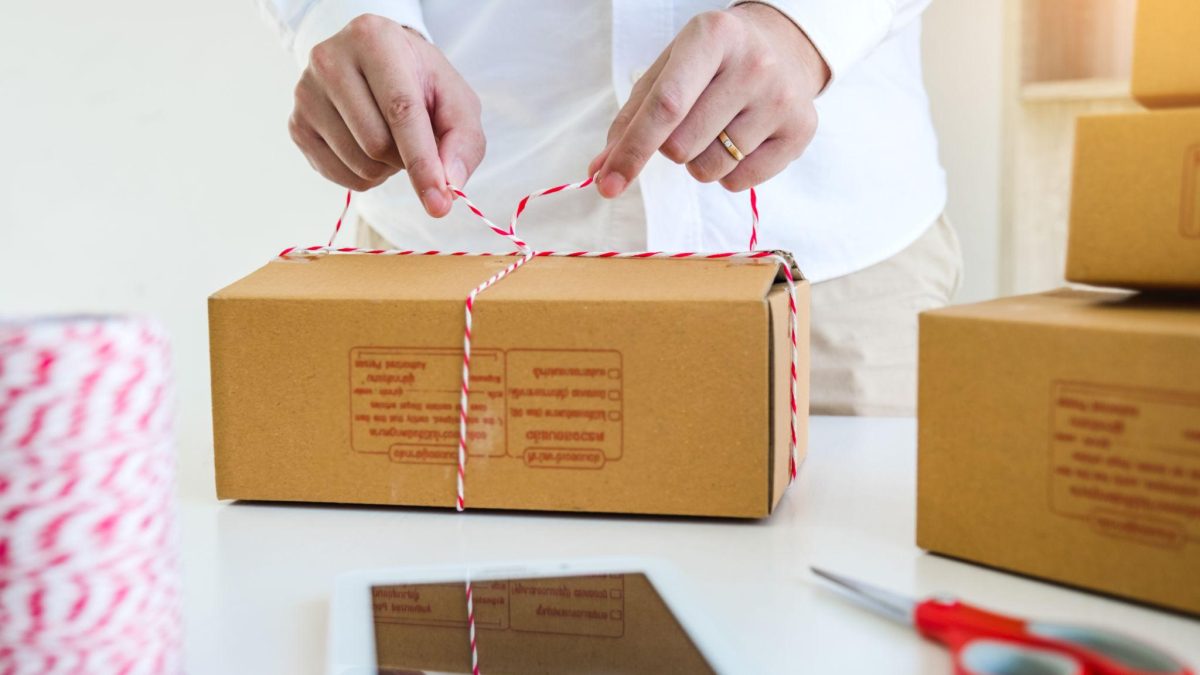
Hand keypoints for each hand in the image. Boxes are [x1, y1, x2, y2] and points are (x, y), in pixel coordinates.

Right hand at [288, 14, 484, 216]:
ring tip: (390, 136)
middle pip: (377, 144)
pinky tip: (368, 146)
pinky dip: (366, 175)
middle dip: (407, 159)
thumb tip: (449, 186)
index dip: (422, 162)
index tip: (439, 203)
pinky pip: (340, 176)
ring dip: (387, 168)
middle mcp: (330, 60)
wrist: (378, 66)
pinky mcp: (297, 125)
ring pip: (359, 164)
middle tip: (414, 140)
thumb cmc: (421, 83)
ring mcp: (306, 93)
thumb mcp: (455, 100)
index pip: (400, 111)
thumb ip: (463, 141)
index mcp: (375, 39)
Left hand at [589, 4, 829, 195]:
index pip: (666, 106)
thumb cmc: (710, 62)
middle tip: (689, 121)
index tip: (607, 184)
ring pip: (709, 170)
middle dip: (670, 148)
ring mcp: (782, 99)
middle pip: (681, 146)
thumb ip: (631, 118)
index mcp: (713, 36)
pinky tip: (741, 139)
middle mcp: (754, 64)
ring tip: (717, 128)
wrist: (781, 48)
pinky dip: (727, 172)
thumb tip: (602, 171)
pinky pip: (739, 182)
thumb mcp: (668, 69)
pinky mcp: (801, 130)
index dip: (633, 150)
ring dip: (699, 161)